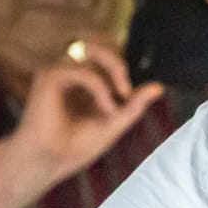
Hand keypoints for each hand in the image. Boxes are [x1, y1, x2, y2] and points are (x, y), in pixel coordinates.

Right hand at [6, 35, 163, 194]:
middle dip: (117, 63)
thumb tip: (159, 87)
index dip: (121, 69)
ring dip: (113, 70)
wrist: (49, 162)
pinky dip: (101, 89)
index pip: (105, 58)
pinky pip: (84, 72)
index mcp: (82, 83)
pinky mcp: (49, 78)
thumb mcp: (114, 123)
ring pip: (88, 50)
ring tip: (122, 96)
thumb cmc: (74, 147)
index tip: (131, 96)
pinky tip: (106, 110)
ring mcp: (57, 73)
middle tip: (126, 90)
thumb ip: (134, 104)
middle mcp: (67, 73)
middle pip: (96, 45)